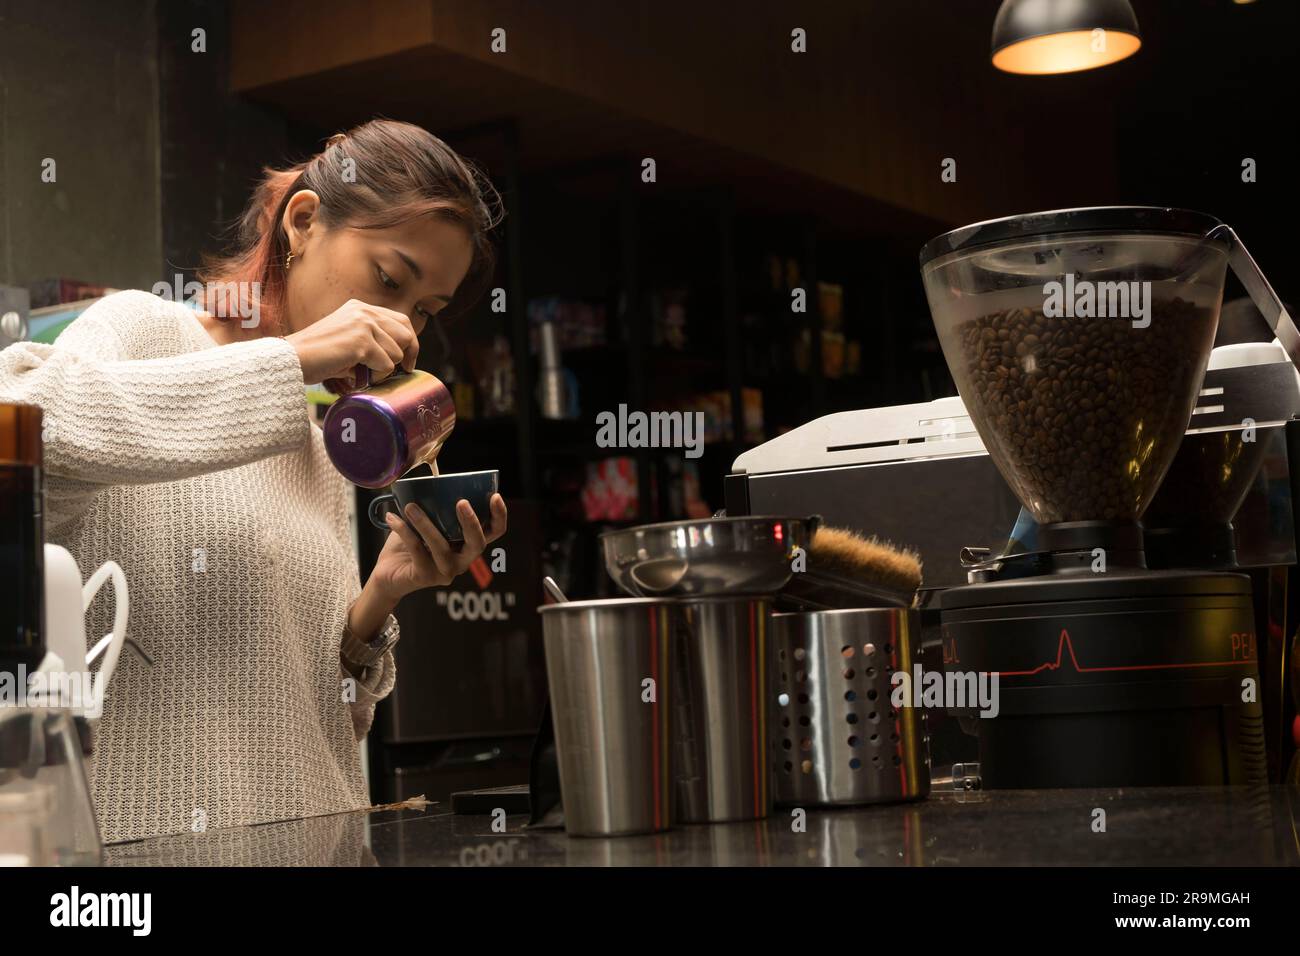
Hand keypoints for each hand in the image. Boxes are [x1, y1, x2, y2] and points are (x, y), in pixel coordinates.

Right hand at [286, 298, 418, 385]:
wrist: (291, 359)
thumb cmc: (316, 356)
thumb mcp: (347, 339)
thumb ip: (370, 341)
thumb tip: (397, 359)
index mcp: (360, 308)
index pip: (402, 320)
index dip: (410, 342)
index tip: (408, 361)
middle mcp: (364, 312)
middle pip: (406, 334)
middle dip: (406, 356)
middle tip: (399, 371)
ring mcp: (363, 325)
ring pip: (397, 353)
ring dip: (384, 369)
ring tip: (362, 372)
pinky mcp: (361, 342)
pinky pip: (386, 366)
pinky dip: (375, 377)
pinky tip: (357, 376)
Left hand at [369, 494, 508, 599]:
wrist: (388, 572)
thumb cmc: (410, 543)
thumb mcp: (427, 521)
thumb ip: (436, 507)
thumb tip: (435, 478)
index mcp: (468, 544)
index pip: (494, 532)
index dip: (499, 516)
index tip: (495, 496)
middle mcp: (462, 560)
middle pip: (477, 544)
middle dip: (472, 523)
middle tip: (461, 502)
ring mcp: (445, 571)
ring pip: (441, 547)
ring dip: (426, 524)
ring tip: (410, 506)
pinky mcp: (425, 577)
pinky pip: (416, 549)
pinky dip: (404, 530)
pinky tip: (392, 517)